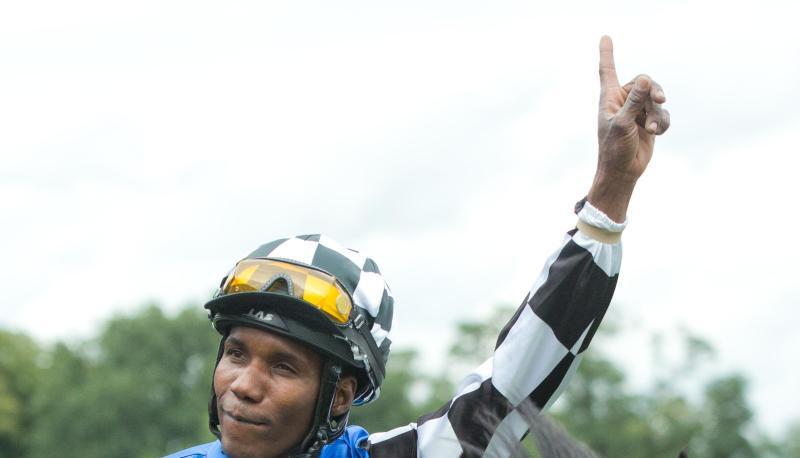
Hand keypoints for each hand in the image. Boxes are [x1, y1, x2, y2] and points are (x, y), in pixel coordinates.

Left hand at [588, 35, 669, 221]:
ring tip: (651, 129)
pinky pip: (662, 114)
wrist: (623, 172)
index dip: (607, 54)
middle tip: (659, 100)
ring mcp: (636, 113)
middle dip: (653, 92)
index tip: (605, 37)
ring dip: (657, 114)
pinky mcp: (648, 123)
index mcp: (609, 99)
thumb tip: (644, 79)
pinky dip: (662, 123)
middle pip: (644, 83)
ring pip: (655, 101)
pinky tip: (657, 133)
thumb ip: (634, 101)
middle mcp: (623, 102)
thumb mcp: (623, 124)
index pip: (608, 71)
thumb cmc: (615, 149)